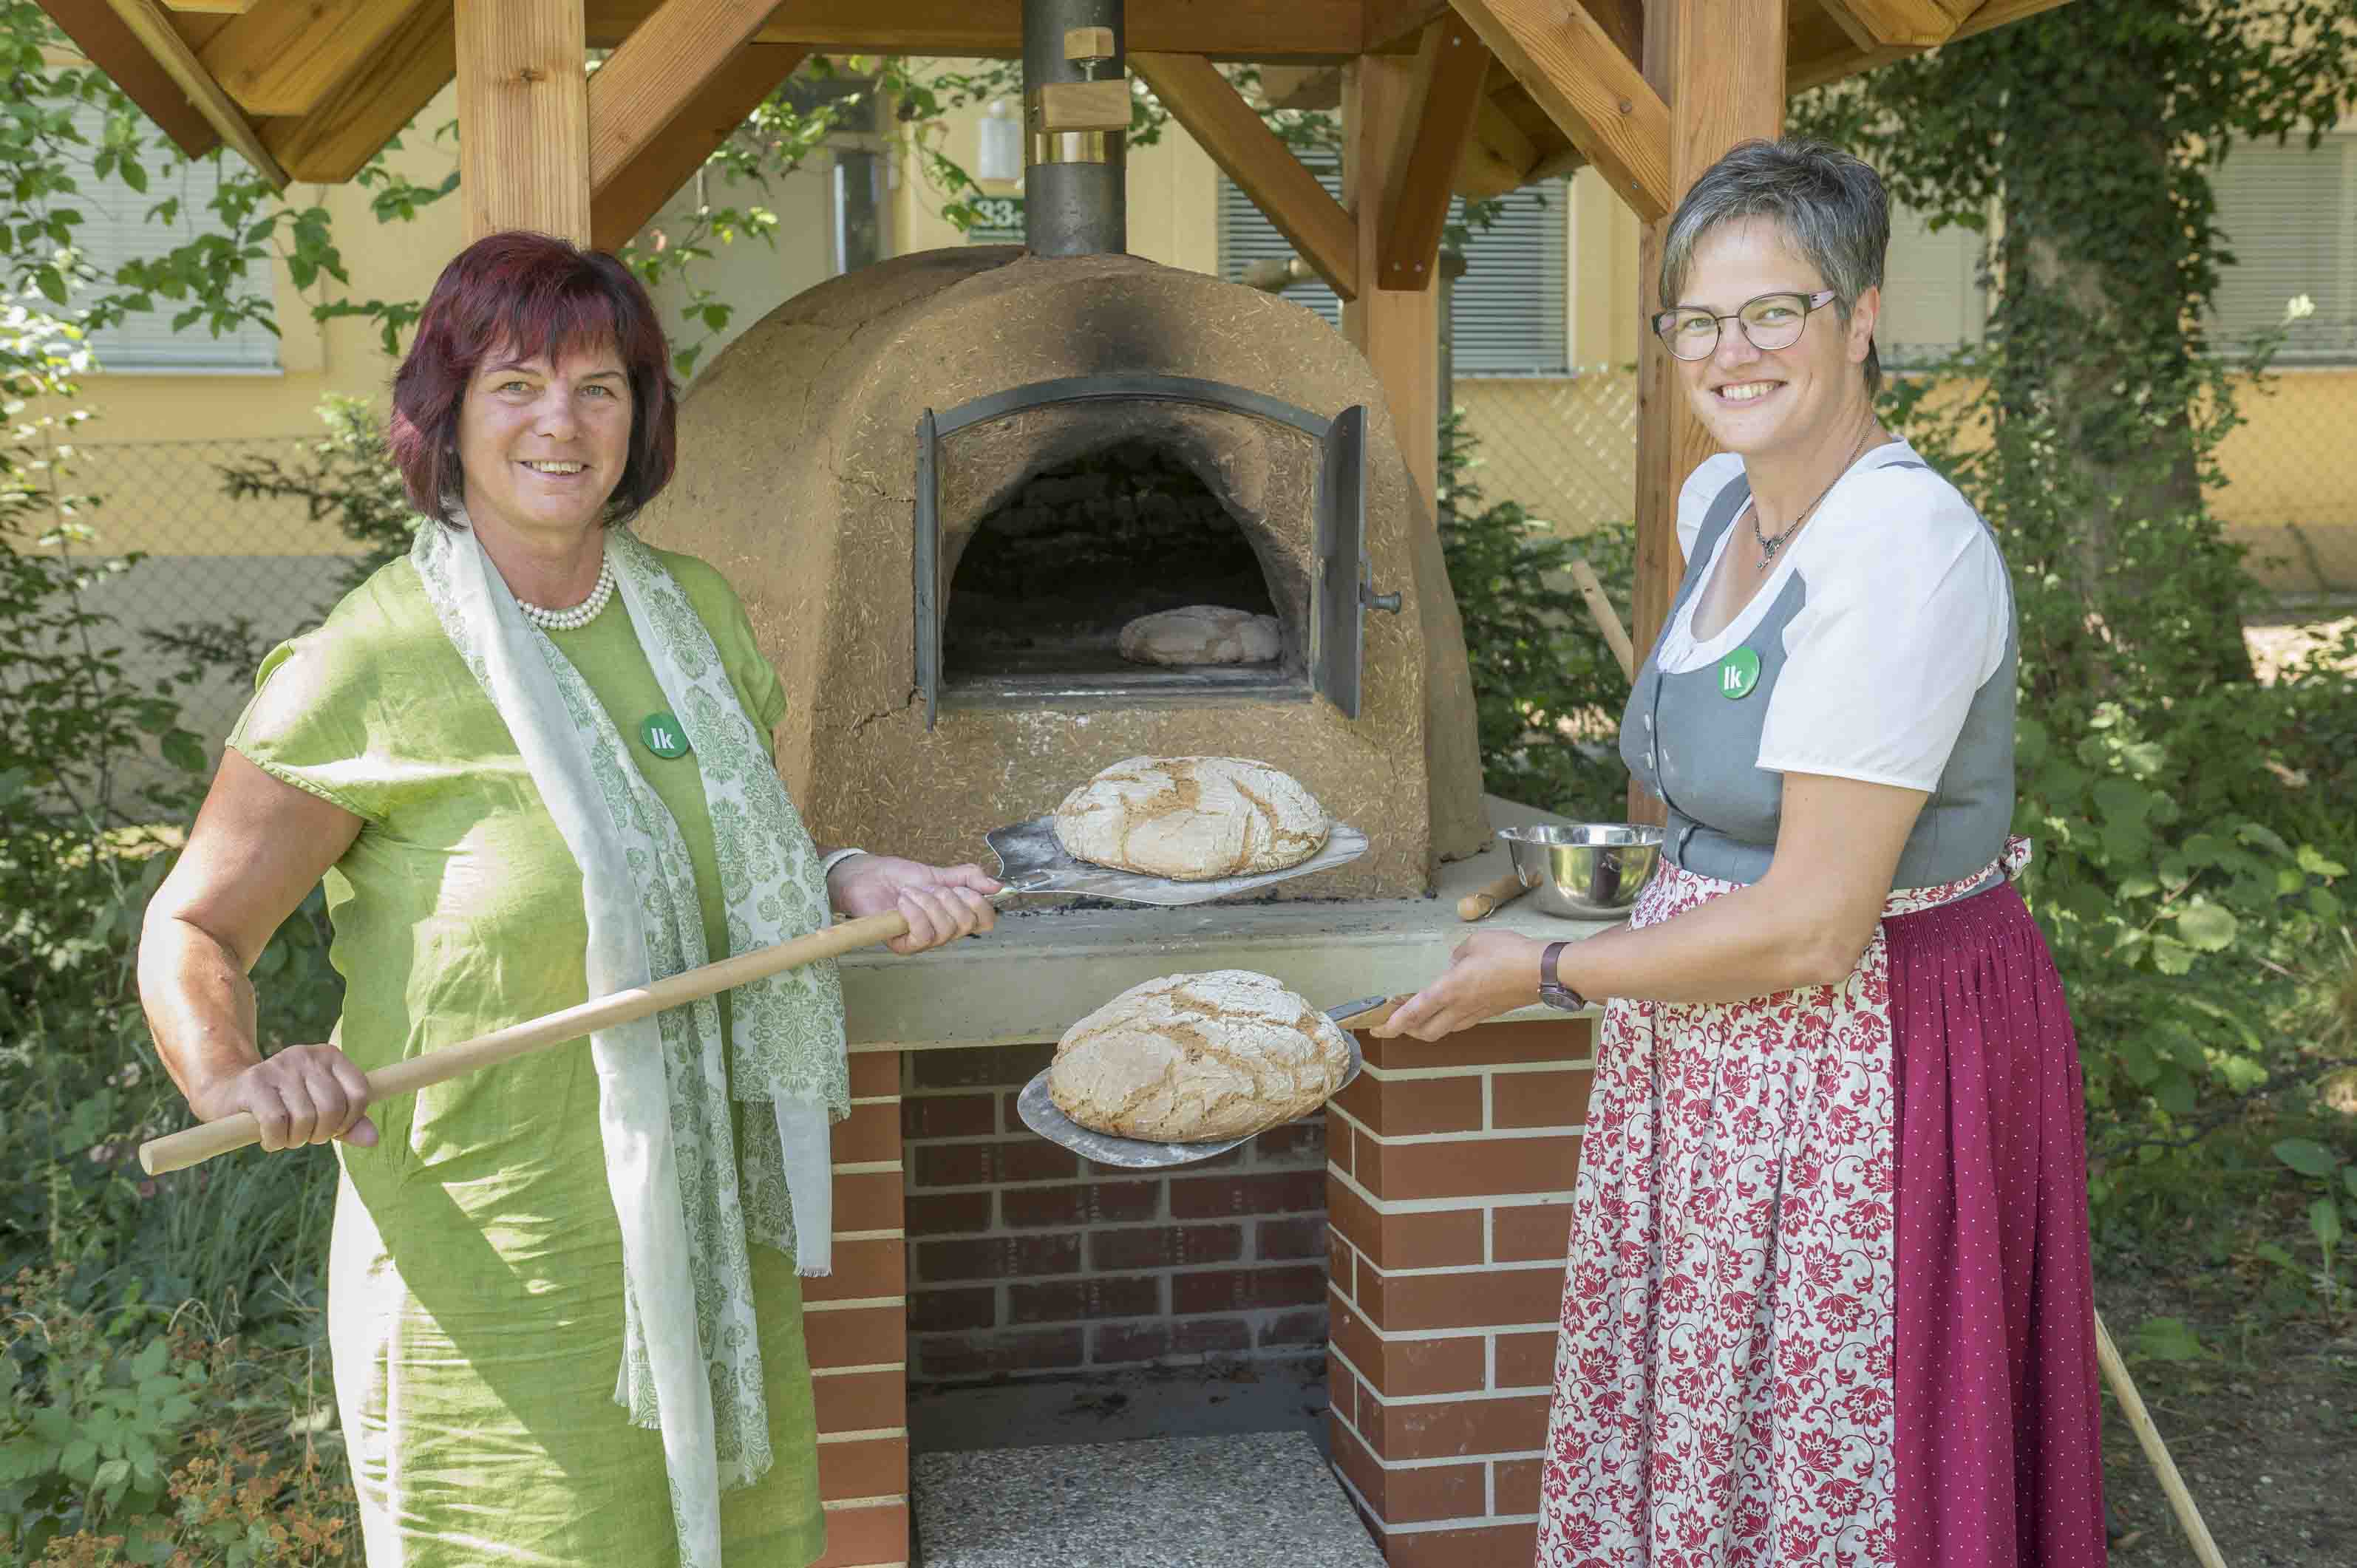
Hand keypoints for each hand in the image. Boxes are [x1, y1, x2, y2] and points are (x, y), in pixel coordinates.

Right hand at [191, 1045, 376, 1152]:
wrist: (228, 1095)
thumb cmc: (285, 1106)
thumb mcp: (322, 1112)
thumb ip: (349, 1124)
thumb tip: (372, 1139)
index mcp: (331, 1056)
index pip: (360, 1093)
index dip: (349, 1121)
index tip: (332, 1129)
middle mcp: (307, 1055)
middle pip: (333, 1108)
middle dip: (321, 1134)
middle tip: (304, 1136)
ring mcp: (279, 1066)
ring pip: (305, 1118)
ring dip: (295, 1139)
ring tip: (285, 1135)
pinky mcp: (254, 1082)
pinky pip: (276, 1122)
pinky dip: (275, 1140)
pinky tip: (269, 1138)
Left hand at [829, 855, 1000, 954]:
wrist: (868, 877)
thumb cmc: (899, 877)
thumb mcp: (939, 873)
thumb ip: (968, 877)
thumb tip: (997, 886)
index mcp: (956, 914)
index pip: (985, 921)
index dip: (980, 905)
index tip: (963, 888)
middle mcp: (944, 931)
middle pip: (966, 925)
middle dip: (950, 898)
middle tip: (930, 887)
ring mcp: (924, 940)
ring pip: (945, 930)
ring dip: (928, 903)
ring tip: (910, 892)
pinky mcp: (904, 945)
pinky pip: (923, 936)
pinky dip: (915, 914)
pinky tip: (903, 902)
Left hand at [1371, 931, 1544, 1041]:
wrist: (1543, 972)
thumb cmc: (1508, 953)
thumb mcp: (1474, 943)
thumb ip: (1458, 955)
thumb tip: (1456, 964)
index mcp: (1450, 989)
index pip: (1415, 1012)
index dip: (1394, 1023)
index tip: (1379, 1029)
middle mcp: (1460, 1007)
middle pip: (1426, 1031)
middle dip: (1408, 1030)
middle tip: (1397, 1021)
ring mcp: (1477, 1013)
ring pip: (1444, 1029)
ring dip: (1428, 1026)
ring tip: (1420, 1014)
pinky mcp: (1491, 1013)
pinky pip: (1462, 1022)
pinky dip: (1449, 1019)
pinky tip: (1451, 1007)